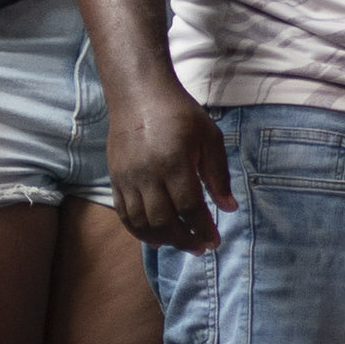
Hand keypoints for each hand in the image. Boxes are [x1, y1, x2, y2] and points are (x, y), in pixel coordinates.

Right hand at [105, 77, 234, 254]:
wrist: (139, 95)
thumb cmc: (180, 114)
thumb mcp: (209, 137)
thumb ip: (219, 174)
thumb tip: (229, 208)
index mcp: (174, 162)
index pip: (189, 207)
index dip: (203, 229)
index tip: (215, 241)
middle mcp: (148, 173)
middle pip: (164, 221)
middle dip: (185, 240)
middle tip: (200, 248)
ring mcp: (128, 178)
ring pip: (142, 222)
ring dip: (163, 239)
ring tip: (181, 243)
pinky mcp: (115, 178)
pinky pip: (125, 215)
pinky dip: (140, 231)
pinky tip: (156, 238)